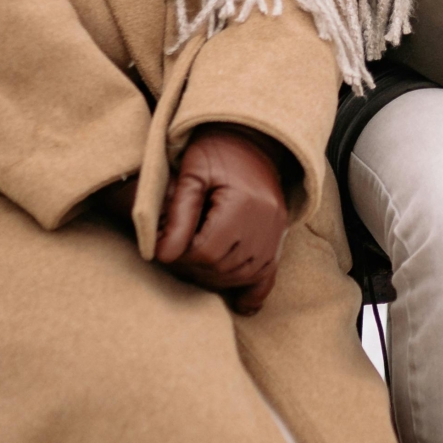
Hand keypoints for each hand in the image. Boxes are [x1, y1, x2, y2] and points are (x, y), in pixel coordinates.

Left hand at [156, 125, 292, 313]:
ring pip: (243, 275)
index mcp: (243, 204)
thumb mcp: (191, 174)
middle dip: (193, 268)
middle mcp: (266, 222)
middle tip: (174, 256)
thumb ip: (178, 214)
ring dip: (215, 277)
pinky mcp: (279, 237)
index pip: (207, 252)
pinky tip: (239, 303)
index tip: (164, 247)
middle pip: (223, 268)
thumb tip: (163, 255)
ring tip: (193, 265)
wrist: (251, 138)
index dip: (180, 256)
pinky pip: (268, 275)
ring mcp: (276, 232)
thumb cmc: (215, 151)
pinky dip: (252, 291)